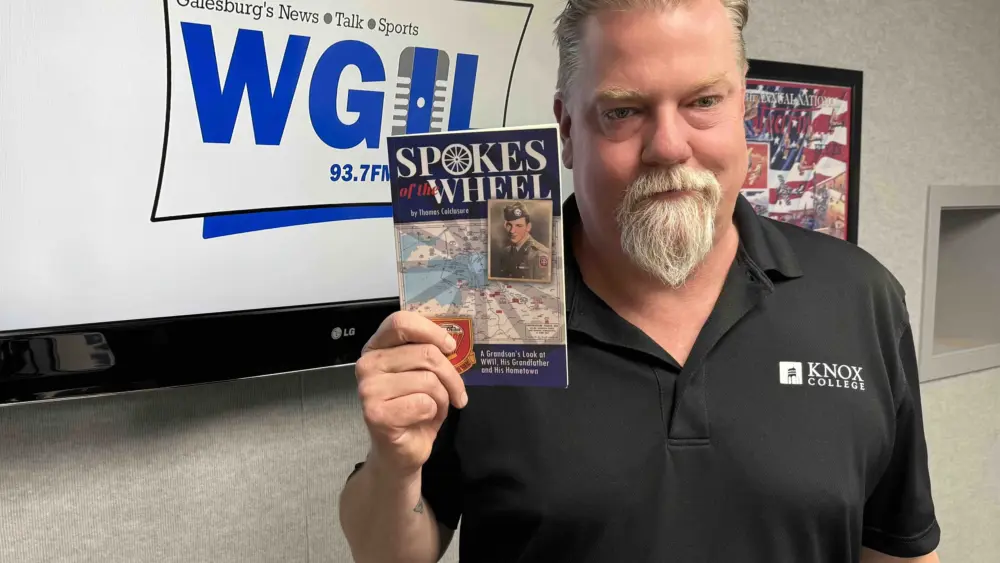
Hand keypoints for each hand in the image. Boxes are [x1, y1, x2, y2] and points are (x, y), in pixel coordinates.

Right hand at [355, 311, 468, 479]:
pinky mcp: (375, 413)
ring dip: (442, 398)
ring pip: (428, 380)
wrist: (400, 451)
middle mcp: (367, 364)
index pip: (401, 322)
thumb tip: (451, 340)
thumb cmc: (414, 409)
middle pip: (426, 353)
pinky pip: (424, 403)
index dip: (432, 331)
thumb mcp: (424, 373)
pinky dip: (433, 413)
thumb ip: (429, 352)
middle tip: (456, 393)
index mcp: (377, 347)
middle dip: (450, 375)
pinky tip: (421, 420)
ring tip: (433, 408)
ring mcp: (368, 389)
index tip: (451, 347)